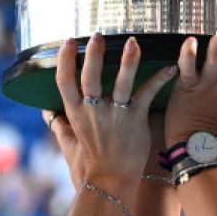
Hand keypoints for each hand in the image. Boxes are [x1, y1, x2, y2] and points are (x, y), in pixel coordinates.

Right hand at [43, 33, 174, 194]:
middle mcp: (93, 112)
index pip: (64, 82)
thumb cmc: (92, 158)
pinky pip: (147, 95)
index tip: (67, 41)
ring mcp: (115, 116)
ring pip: (120, 85)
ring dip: (127, 63)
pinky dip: (159, 80)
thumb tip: (45, 111)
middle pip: (90, 78)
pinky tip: (170, 67)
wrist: (111, 179)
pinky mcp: (135, 120)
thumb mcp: (69, 140)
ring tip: (132, 43)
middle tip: (97, 35)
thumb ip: (58, 124)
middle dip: (93, 55)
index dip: (64, 60)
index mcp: (75, 112)